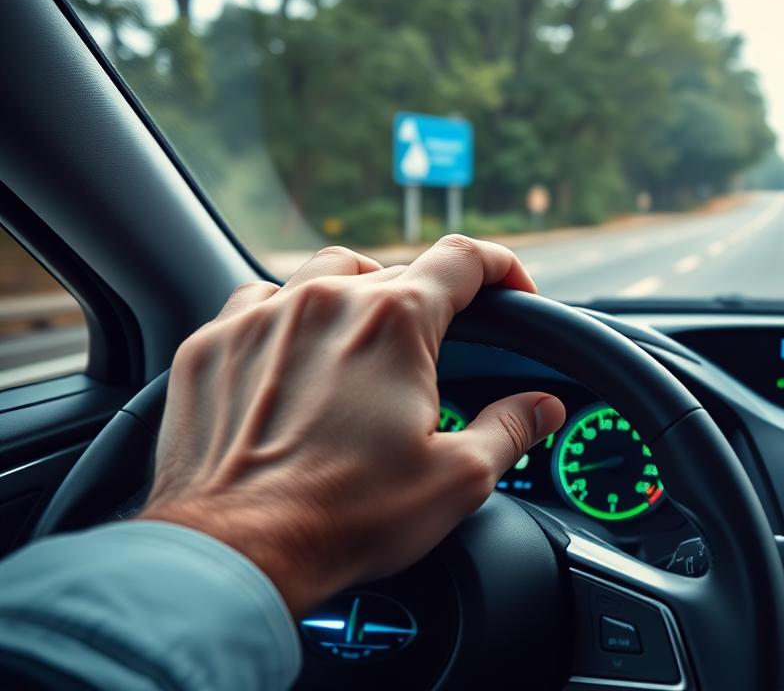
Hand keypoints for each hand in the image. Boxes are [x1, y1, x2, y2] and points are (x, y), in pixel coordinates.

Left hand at [138, 236, 565, 615]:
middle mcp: (327, 302)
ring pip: (323, 275)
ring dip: (356, 296)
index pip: (463, 259)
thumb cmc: (345, 517)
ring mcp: (262, 317)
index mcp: (395, 322)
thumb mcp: (458, 479)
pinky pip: (258, 304)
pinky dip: (286, 319)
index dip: (500, 266)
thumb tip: (542, 408)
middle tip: (436, 352)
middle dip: (427, 304)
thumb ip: (511, 428)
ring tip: (366, 342)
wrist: (235, 552)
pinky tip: (295, 358)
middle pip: (394, 271)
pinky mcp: (213, 345)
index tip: (511, 286)